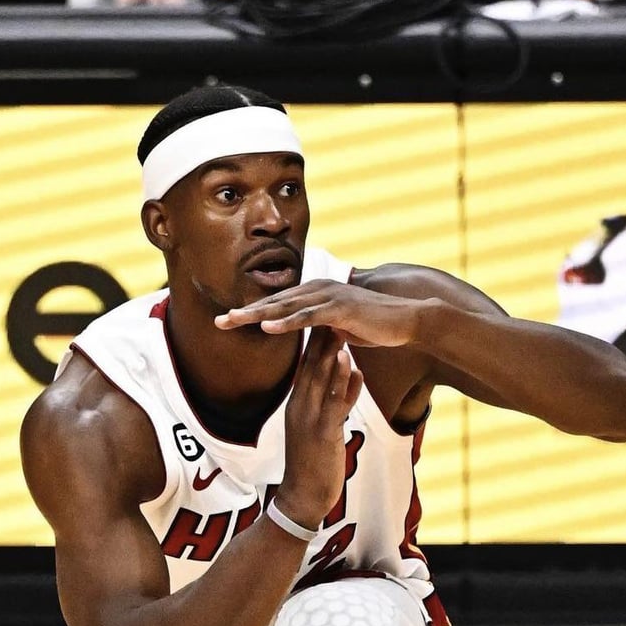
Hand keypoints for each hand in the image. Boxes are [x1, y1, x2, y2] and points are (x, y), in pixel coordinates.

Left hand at [215, 279, 422, 348]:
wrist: (406, 321)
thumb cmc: (376, 326)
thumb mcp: (341, 328)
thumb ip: (321, 328)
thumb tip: (309, 335)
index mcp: (315, 295)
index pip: (278, 305)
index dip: (252, 313)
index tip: (228, 322)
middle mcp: (318, 290)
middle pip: (274, 302)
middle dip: (245, 312)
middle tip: (219, 321)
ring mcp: (328, 297)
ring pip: (286, 307)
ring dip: (258, 314)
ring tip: (233, 321)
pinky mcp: (339, 309)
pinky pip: (307, 317)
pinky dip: (286, 321)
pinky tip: (267, 327)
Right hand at [276, 327, 362, 529]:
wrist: (302, 498)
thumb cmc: (311, 466)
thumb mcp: (315, 430)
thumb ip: (328, 402)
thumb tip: (341, 379)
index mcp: (297, 405)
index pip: (304, 365)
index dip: (312, 339)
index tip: (322, 314)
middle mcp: (299, 408)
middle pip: (309, 366)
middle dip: (319, 336)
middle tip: (329, 307)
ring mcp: (309, 421)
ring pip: (319, 381)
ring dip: (330, 353)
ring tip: (340, 326)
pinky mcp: (322, 435)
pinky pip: (334, 405)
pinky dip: (342, 384)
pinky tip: (352, 366)